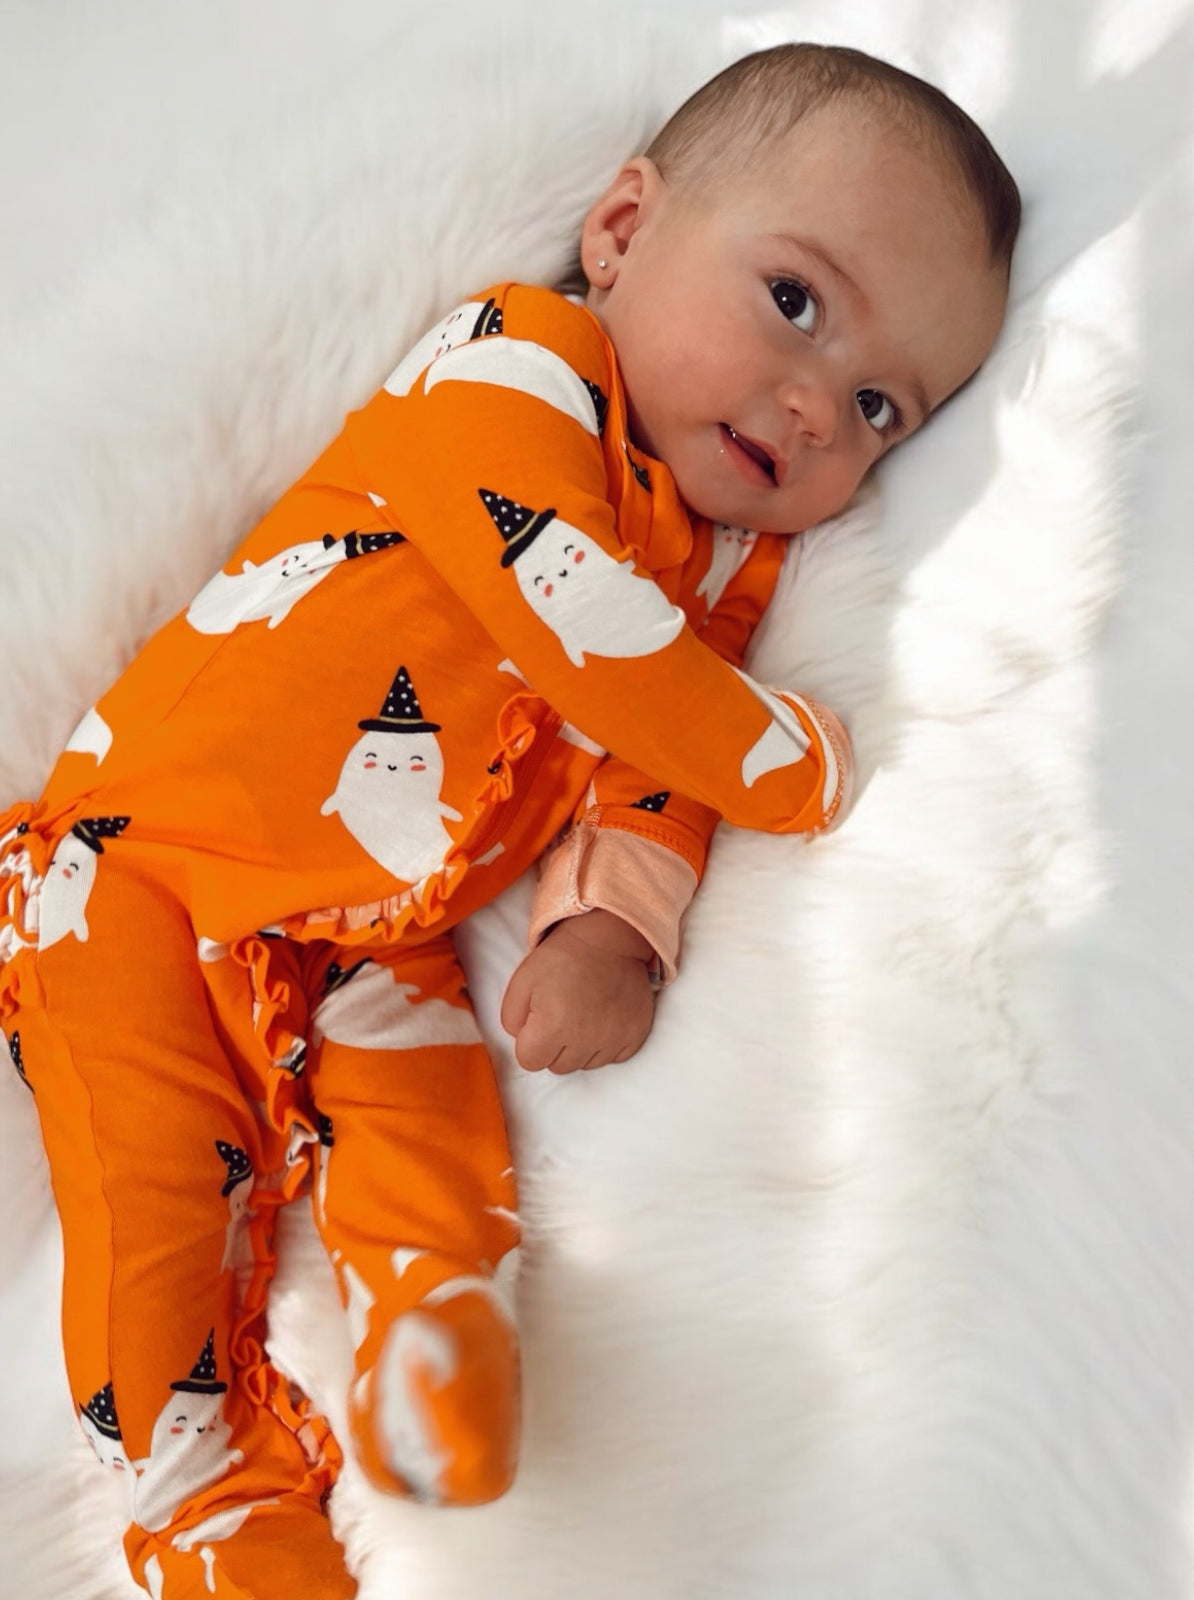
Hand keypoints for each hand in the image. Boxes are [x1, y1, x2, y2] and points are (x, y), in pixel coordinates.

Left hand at [500, 910, 656, 1073]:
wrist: (608, 940)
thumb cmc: (561, 958)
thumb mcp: (521, 982)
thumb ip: (510, 1020)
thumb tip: (522, 1041)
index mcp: (553, 1027)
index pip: (530, 1062)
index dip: (530, 1041)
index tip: (539, 1020)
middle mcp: (585, 1040)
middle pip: (558, 1066)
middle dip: (554, 1045)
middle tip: (562, 1012)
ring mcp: (613, 1040)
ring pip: (585, 1064)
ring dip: (580, 1046)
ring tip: (583, 1013)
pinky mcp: (634, 1036)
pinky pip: (613, 1057)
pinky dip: (606, 1043)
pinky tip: (602, 1018)